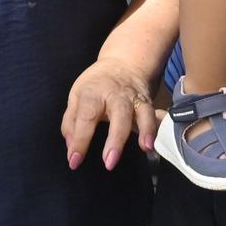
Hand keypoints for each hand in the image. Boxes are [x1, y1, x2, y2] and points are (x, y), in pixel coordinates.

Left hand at [61, 57, 159, 172]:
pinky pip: (154, 115)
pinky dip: (155, 128)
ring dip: (145, 129)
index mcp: (93, 92)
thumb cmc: (96, 85)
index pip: (86, 116)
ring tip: (146, 147)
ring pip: (142, 112)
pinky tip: (153, 143)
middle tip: (109, 162)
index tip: (74, 160)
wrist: (124, 63)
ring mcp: (134, 98)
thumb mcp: (76, 96)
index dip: (80, 140)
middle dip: (115, 139)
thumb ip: (71, 122)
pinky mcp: (147, 103)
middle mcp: (115, 95)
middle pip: (118, 114)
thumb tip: (71, 147)